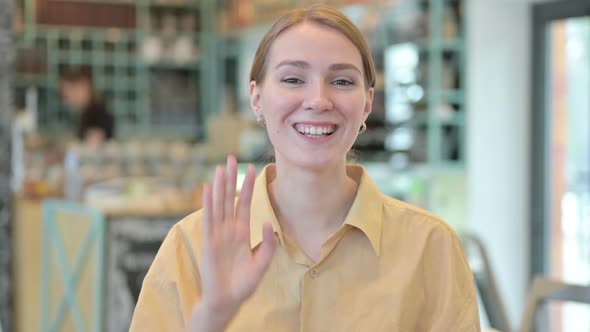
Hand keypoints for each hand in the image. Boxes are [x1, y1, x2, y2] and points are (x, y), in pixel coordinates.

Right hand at [189, 156, 277, 330]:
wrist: (227, 301)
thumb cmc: (244, 284)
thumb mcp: (262, 264)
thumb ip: (268, 245)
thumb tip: (268, 223)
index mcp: (242, 233)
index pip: (244, 203)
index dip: (247, 186)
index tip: (252, 168)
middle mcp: (229, 230)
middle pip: (230, 198)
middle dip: (231, 178)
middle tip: (231, 157)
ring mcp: (218, 235)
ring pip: (218, 205)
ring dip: (219, 186)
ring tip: (220, 167)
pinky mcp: (209, 243)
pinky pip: (209, 220)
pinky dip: (208, 204)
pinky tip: (208, 189)